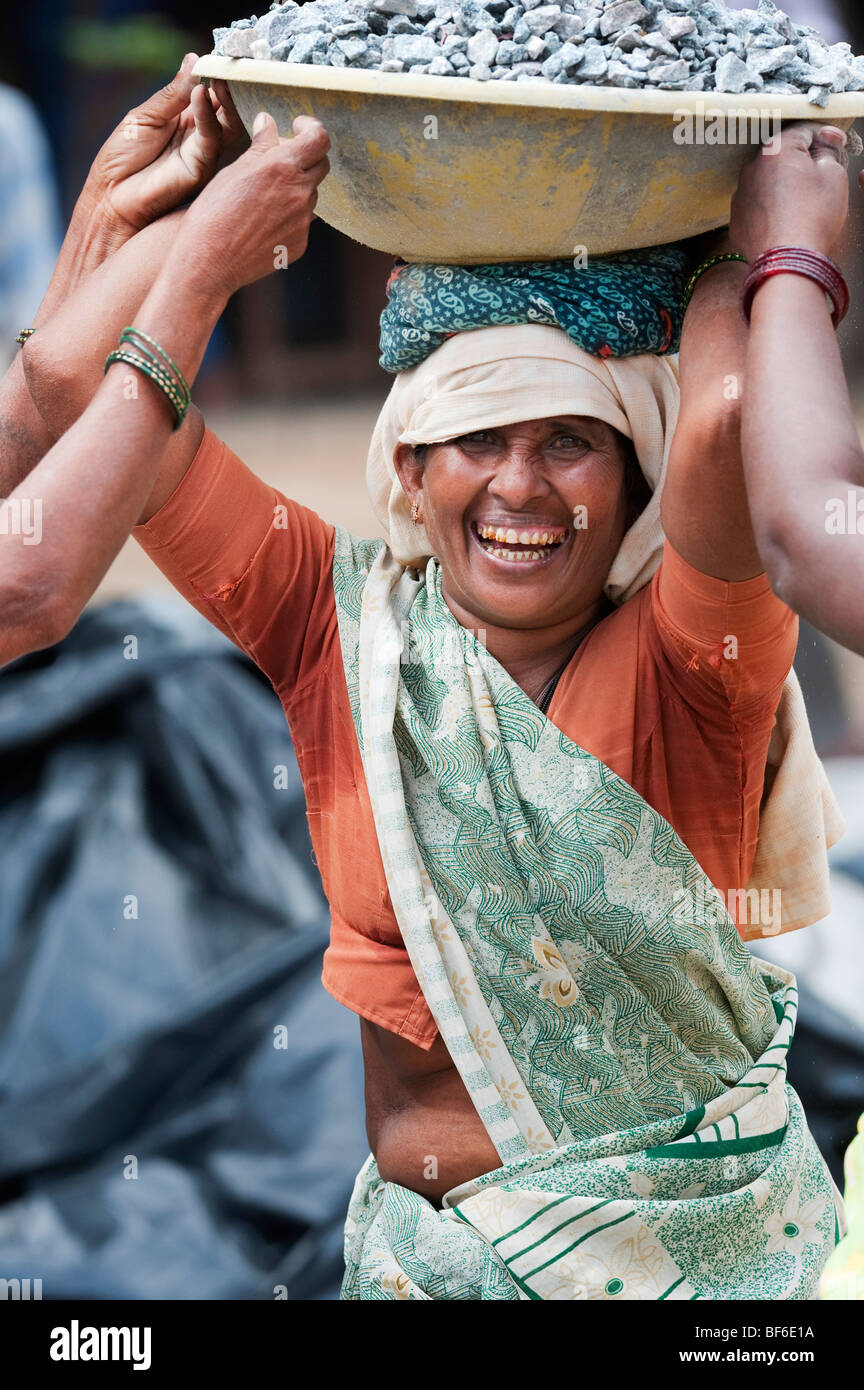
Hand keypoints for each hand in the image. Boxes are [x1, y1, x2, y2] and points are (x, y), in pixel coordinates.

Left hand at [83, 54, 246, 235]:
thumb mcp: (146, 115)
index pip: (212, 95)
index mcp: (188, 120)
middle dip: (231, 86)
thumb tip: (195, 60)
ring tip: (219, 75)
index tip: (221, 55)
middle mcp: (202, 137)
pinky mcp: (201, 170)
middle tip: (230, 63)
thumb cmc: (122, 158)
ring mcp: (204, 155)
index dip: (219, 75)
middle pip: (229, 109)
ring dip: (227, 98)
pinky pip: (211, 139)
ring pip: (230, 124)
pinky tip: (200, 94)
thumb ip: (173, 94)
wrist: (110, 197)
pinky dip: (208, 115)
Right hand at [172, 113, 330, 299]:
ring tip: (263, 197)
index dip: (312, 128)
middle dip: (306, 157)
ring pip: (310, 195)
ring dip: (295, 188)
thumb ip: (260, 145)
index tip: (299, 128)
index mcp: (283, 168)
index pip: (319, 139)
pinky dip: (289, 216)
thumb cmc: (214, 212)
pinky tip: (263, 222)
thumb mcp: (234, 170)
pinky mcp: (300, 243)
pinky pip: (302, 222)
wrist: (210, 261)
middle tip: (281, 159)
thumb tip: (268, 121)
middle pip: (321, 166)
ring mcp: (302, 222)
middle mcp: (299, 194)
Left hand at [729, 122, 849, 262]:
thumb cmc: (813, 217)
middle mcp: (752, 168)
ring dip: (781, 187)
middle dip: (800, 163)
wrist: (787, 261)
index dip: (823, 138)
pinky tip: (783, 221)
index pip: (804, 132)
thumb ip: (829, 151)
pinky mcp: (736, 220)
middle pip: (781, 157)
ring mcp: (740, 195)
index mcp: (777, 149)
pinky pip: (756, 207)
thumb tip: (825, 143)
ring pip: (766, 182)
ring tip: (799, 206)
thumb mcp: (834, 175)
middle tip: (818, 181)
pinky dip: (768, 210)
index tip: (834, 147)